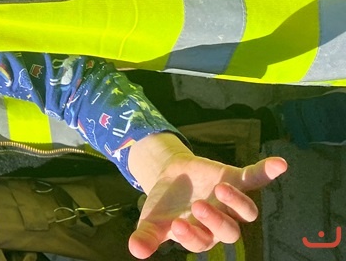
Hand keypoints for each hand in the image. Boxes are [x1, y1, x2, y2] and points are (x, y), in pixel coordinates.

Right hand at [127, 133, 287, 258]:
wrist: (172, 177)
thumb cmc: (165, 206)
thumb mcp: (150, 221)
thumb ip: (146, 237)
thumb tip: (135, 251)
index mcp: (201, 235)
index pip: (201, 242)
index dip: (191, 236)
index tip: (176, 225)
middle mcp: (221, 221)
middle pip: (230, 231)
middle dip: (215, 220)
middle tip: (197, 207)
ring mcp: (230, 201)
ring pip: (247, 211)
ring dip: (237, 202)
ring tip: (220, 189)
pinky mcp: (235, 179)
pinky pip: (255, 178)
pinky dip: (266, 171)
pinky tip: (279, 164)